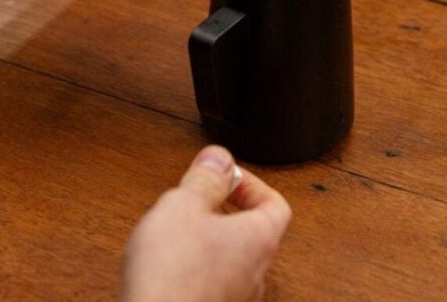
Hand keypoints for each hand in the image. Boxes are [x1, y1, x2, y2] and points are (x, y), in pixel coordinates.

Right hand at [121, 146, 291, 301]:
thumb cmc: (174, 274)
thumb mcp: (183, 206)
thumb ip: (204, 178)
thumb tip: (219, 159)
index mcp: (259, 239)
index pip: (276, 203)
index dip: (252, 184)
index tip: (225, 177)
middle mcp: (256, 272)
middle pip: (253, 231)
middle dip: (226, 210)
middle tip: (199, 199)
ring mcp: (237, 298)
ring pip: (232, 259)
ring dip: (209, 240)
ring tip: (179, 230)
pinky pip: (214, 282)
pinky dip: (197, 267)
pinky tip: (170, 264)